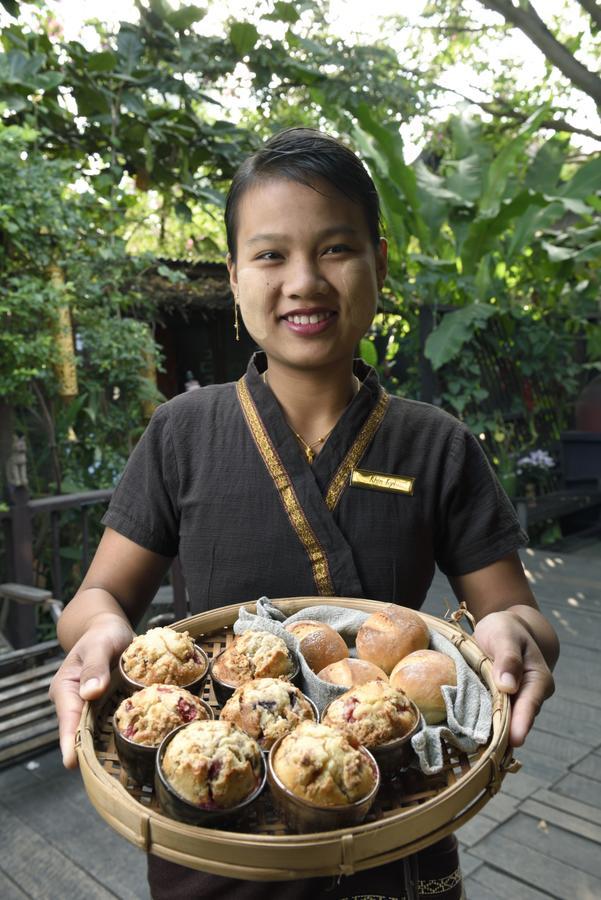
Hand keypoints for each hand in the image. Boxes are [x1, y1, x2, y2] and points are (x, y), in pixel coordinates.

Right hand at [49, 614, 133, 767]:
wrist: (110, 629)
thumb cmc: (103, 633)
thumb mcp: (100, 644)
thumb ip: (96, 666)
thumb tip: (91, 693)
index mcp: (66, 688)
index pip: (68, 718)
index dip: (70, 741)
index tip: (71, 763)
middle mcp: (76, 702)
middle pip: (82, 731)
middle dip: (90, 751)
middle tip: (103, 775)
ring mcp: (92, 707)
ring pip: (98, 731)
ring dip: (109, 746)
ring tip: (123, 767)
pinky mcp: (107, 707)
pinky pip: (113, 723)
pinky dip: (123, 733)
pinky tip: (138, 746)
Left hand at [473, 610, 554, 746]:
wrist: (503, 630)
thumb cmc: (506, 629)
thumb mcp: (505, 635)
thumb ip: (508, 657)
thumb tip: (508, 686)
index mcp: (538, 680)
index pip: (530, 704)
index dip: (521, 722)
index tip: (515, 739)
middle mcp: (529, 696)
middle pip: (516, 719)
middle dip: (502, 734)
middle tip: (486, 751)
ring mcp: (514, 703)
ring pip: (503, 722)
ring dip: (489, 732)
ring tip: (473, 748)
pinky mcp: (499, 705)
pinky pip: (491, 717)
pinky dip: (480, 724)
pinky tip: (465, 737)